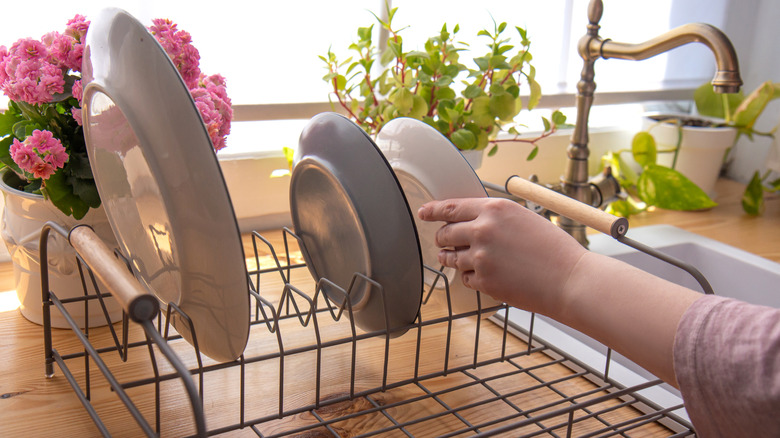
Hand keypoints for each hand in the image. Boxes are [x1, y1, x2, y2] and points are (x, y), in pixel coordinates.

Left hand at [417, 197, 587, 314]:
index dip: (433, 210)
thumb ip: (495, 218)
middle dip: (443, 239)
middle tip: (447, 243)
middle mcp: (483, 230)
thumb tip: (472, 222)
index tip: (423, 212)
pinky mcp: (484, 281)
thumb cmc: (553, 249)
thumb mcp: (524, 219)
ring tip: (471, 260)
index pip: (451, 207)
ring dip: (454, 259)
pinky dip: (472, 277)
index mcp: (494, 209)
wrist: (569, 279)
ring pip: (451, 258)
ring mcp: (481, 257)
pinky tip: (490, 275)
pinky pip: (465, 278)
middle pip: (445, 233)